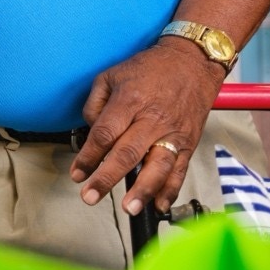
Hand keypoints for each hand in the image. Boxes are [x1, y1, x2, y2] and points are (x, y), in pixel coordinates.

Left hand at [71, 38, 224, 215]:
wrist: (192, 62)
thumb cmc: (150, 68)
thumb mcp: (111, 75)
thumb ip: (95, 103)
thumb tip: (90, 130)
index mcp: (130, 101)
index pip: (104, 134)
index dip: (88, 156)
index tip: (77, 173)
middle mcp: (152, 119)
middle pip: (127, 153)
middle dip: (106, 178)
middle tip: (90, 196)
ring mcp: (173, 132)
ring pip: (157, 166)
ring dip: (142, 190)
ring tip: (129, 208)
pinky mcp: (189, 141)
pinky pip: (180, 169)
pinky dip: (170, 189)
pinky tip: (159, 205)